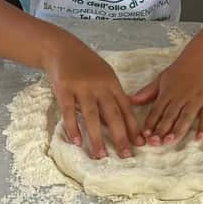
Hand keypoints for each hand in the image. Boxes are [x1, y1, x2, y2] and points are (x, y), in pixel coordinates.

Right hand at [42, 44, 143, 159]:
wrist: (62, 48)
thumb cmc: (86, 65)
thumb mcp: (104, 76)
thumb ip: (112, 97)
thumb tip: (121, 122)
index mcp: (112, 83)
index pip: (125, 108)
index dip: (133, 127)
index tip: (140, 144)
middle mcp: (99, 86)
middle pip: (112, 114)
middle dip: (120, 136)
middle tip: (125, 155)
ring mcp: (82, 87)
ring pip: (91, 116)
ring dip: (97, 137)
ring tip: (100, 155)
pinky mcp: (64, 89)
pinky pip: (69, 111)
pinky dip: (72, 127)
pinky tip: (76, 141)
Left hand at [129, 54, 202, 145]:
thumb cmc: (181, 69)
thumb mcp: (162, 78)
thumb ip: (147, 92)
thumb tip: (129, 100)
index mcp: (168, 91)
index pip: (157, 110)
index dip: (151, 122)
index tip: (144, 135)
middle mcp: (182, 96)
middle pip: (170, 115)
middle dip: (161, 129)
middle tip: (154, 143)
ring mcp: (197, 99)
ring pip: (186, 117)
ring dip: (178, 130)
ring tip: (170, 141)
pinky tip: (199, 139)